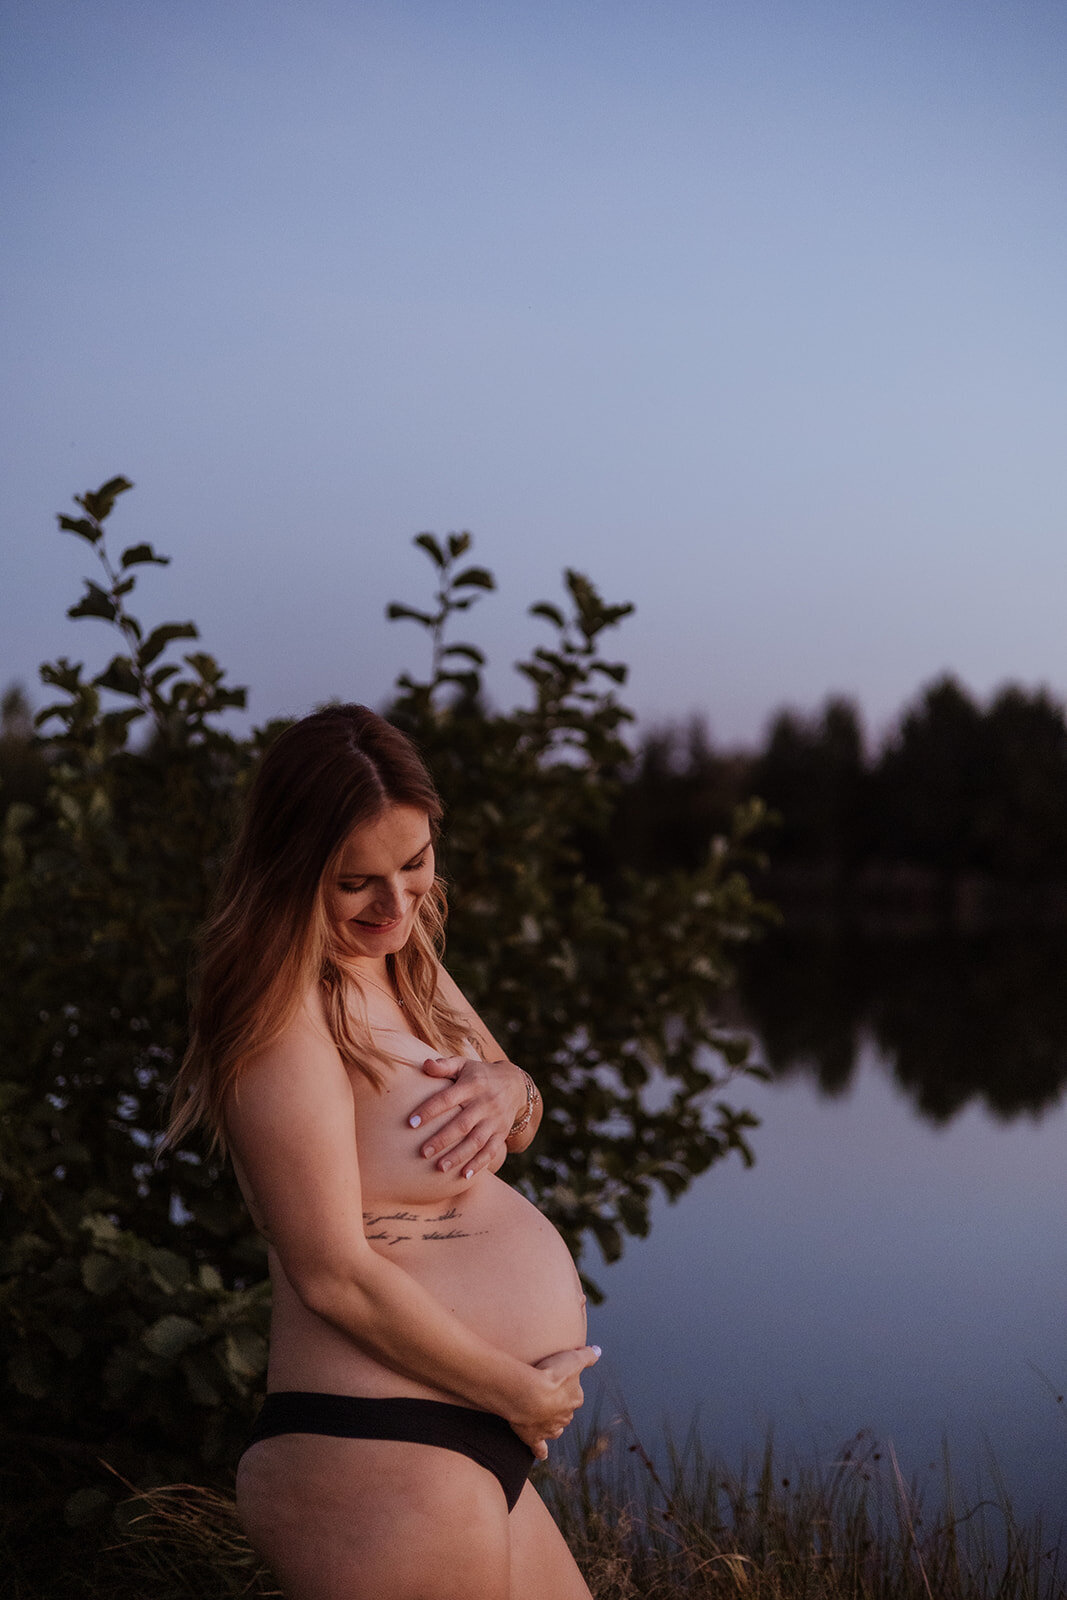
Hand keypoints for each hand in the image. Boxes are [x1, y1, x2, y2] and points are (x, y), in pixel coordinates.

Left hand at [408, 1055, 527, 1177]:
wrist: (515, 1084)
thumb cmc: (478, 1075)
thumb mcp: (464, 1065)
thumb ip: (444, 1065)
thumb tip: (424, 1065)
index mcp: (472, 1085)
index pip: (447, 1098)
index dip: (429, 1110)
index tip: (411, 1123)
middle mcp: (484, 1103)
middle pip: (462, 1124)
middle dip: (442, 1139)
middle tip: (423, 1152)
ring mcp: (494, 1120)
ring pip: (476, 1140)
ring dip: (458, 1156)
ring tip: (439, 1168)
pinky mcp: (501, 1133)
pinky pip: (491, 1150)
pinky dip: (479, 1164)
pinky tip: (465, 1175)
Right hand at [510, 1345, 600, 1459]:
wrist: (529, 1395)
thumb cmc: (551, 1374)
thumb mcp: (572, 1358)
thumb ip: (586, 1355)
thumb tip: (598, 1351)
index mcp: (575, 1399)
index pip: (574, 1394)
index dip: (565, 1387)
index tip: (557, 1380)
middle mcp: (565, 1416)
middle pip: (564, 1411)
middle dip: (558, 1405)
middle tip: (546, 1395)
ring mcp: (550, 1428)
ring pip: (555, 1427)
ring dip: (551, 1423)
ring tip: (543, 1416)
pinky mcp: (535, 1438)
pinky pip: (540, 1448)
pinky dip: (541, 1452)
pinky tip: (542, 1456)